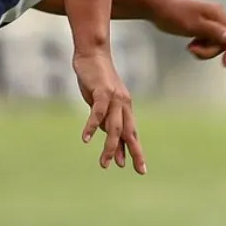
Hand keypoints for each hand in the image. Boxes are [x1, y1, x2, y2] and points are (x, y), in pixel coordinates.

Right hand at [74, 48, 144, 173]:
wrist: (93, 54)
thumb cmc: (97, 79)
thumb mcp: (103, 103)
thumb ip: (106, 120)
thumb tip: (109, 138)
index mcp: (125, 108)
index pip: (132, 134)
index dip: (135, 151)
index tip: (140, 169)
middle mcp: (123, 105)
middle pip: (130, 133)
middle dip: (133, 153)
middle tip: (137, 171)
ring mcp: (115, 98)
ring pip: (115, 127)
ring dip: (110, 147)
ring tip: (105, 164)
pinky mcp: (102, 92)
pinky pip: (98, 113)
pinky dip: (91, 126)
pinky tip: (85, 138)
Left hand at [148, 0, 225, 65]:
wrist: (155, 6)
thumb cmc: (173, 16)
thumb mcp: (193, 26)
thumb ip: (213, 32)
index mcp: (217, 13)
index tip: (224, 64)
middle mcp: (216, 15)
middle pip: (224, 41)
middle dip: (210, 50)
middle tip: (192, 50)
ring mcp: (209, 19)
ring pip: (215, 42)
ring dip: (204, 49)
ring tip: (189, 47)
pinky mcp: (202, 24)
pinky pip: (208, 40)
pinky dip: (201, 46)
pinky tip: (190, 45)